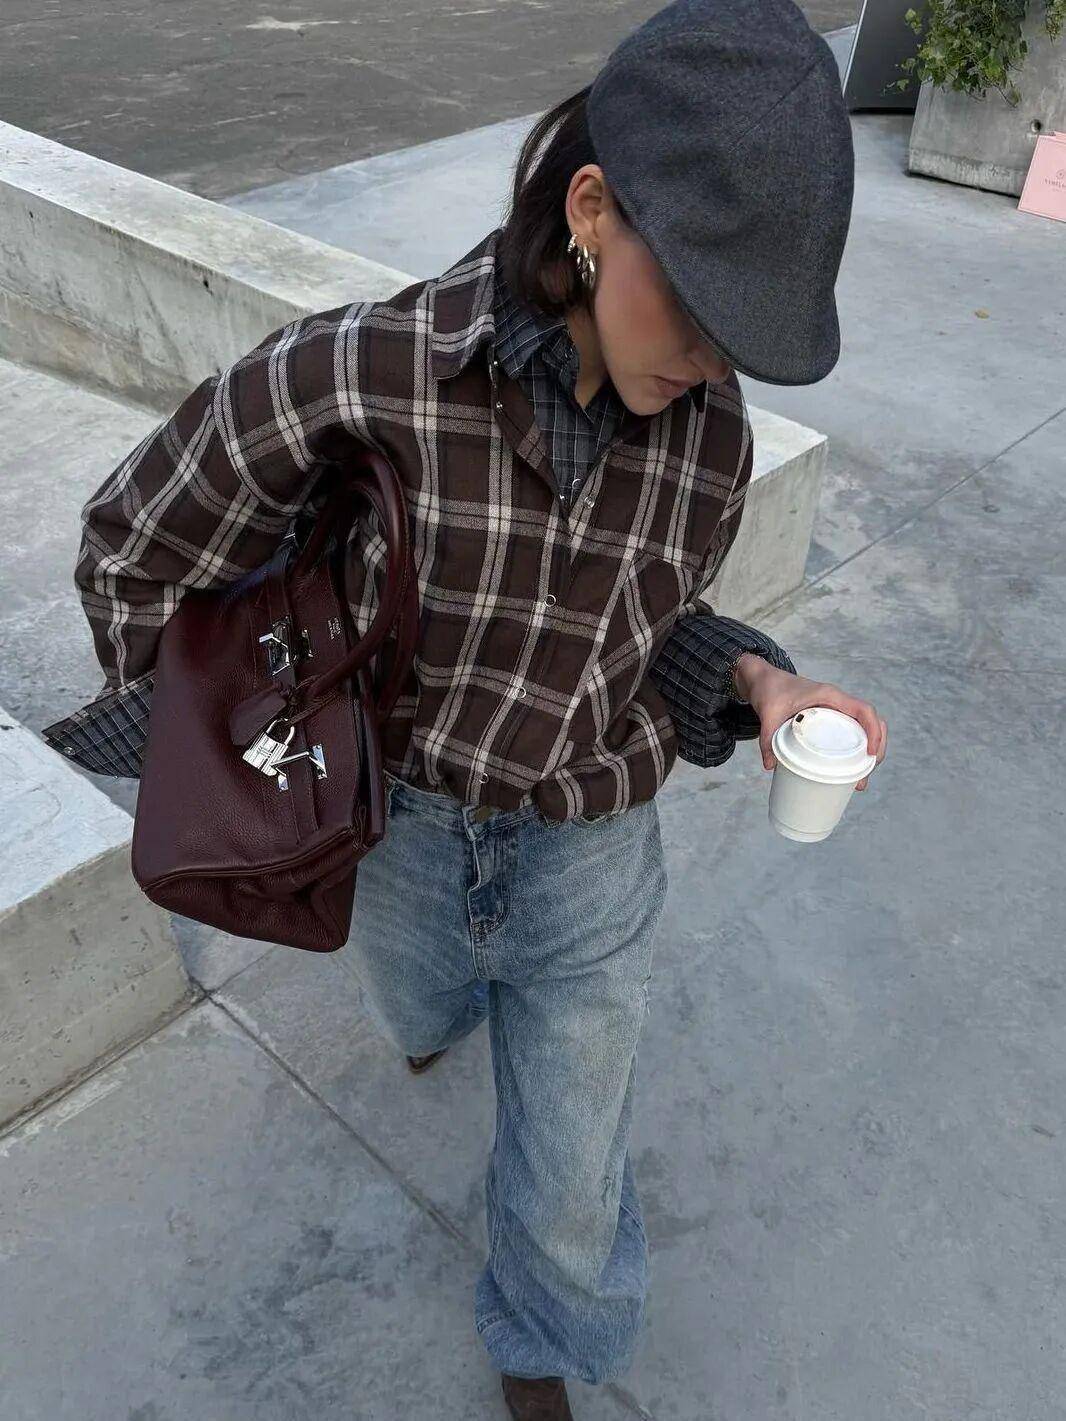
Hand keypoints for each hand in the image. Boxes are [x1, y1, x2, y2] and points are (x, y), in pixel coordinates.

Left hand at [735, 656, 887, 789]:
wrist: (763, 679)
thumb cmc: (770, 688)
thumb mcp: (768, 713)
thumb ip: (767, 738)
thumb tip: (770, 767)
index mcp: (829, 696)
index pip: (863, 710)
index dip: (873, 731)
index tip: (870, 753)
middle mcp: (837, 702)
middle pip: (870, 722)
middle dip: (876, 747)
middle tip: (866, 774)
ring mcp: (835, 710)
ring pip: (863, 728)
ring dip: (869, 751)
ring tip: (860, 779)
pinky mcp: (828, 718)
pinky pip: (851, 731)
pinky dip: (856, 749)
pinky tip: (850, 770)